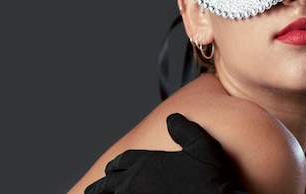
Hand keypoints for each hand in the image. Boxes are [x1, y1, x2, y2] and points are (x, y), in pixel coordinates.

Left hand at [84, 113, 246, 193]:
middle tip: (95, 191)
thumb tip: (173, 118)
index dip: (115, 166)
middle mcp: (135, 180)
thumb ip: (185, 130)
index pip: (121, 161)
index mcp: (145, 160)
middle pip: (109, 183)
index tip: (110, 171)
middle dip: (102, 187)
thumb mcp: (202, 146)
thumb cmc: (210, 178)